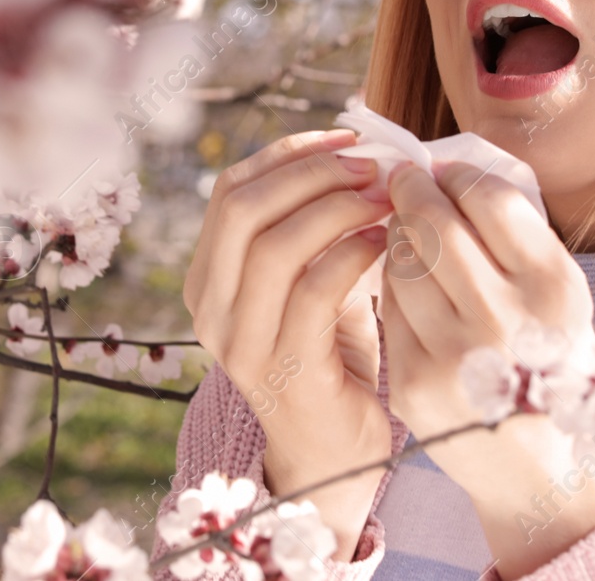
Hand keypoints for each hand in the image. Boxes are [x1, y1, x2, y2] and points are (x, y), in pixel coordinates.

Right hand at [184, 129, 396, 559]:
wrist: (334, 456)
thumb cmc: (332, 358)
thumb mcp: (310, 284)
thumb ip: (313, 229)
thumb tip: (356, 154)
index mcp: (208, 279)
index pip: (231, 191)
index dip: (289, 153)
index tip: (348, 137)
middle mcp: (211, 310)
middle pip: (243, 208)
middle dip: (313, 174)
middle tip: (373, 167)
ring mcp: (241, 344)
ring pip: (273, 245)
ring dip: (336, 208)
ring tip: (385, 199)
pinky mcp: (284, 371)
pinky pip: (312, 292)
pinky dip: (351, 254)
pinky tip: (384, 243)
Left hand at [379, 160, 594, 575]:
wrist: (539, 462)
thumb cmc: (546, 356)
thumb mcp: (556, 293)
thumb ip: (513, 234)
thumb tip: (448, 167)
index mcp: (552, 287)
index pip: (489, 198)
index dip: (457, 174)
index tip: (442, 170)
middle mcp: (505, 319)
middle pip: (436, 223)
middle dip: (411, 189)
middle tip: (402, 178)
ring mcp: (454, 353)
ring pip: (401, 259)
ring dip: (396, 233)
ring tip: (404, 227)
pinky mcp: (413, 380)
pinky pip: (389, 304)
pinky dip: (391, 281)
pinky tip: (403, 278)